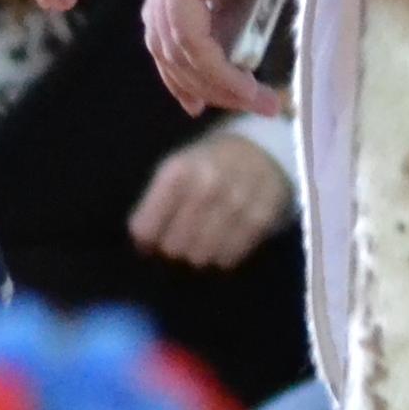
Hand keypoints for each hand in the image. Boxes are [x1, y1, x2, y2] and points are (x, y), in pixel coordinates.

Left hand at [131, 131, 295, 269]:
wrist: (263, 150)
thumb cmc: (208, 164)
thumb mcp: (175, 170)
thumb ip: (153, 206)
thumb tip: (145, 248)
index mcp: (177, 171)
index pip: (144, 229)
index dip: (146, 239)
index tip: (153, 236)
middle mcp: (206, 185)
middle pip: (172, 247)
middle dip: (175, 246)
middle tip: (184, 234)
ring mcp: (236, 203)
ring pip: (200, 257)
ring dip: (200, 252)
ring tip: (206, 236)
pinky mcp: (261, 219)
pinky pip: (228, 259)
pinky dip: (224, 254)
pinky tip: (226, 237)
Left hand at [142, 0, 326, 120]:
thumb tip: (262, 10)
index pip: (170, 12)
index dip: (185, 58)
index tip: (211, 88)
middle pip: (162, 34)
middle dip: (188, 80)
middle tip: (216, 109)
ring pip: (176, 45)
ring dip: (216, 84)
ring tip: (256, 102)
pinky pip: (192, 40)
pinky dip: (218, 72)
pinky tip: (248, 87)